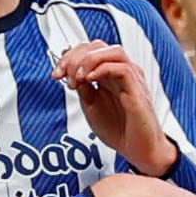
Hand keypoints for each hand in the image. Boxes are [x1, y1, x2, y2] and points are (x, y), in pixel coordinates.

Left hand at [55, 39, 175, 175]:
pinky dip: (102, 69)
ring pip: (113, 51)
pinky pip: (122, 68)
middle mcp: (121, 73)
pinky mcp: (138, 90)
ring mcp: (132, 79)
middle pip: (99, 46)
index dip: (69, 57)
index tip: (57, 74)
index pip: (90, 51)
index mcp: (110, 76)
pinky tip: (90, 80)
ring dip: (89, 60)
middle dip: (75, 57)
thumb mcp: (92, 107)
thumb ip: (84, 89)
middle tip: (64, 75)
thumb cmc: (121, 130)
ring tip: (78, 77)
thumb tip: (71, 73)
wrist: (139, 150)